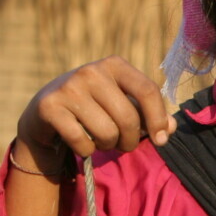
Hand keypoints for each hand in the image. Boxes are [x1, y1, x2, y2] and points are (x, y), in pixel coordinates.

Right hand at [15, 57, 175, 170]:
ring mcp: (68, 88)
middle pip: (128, 118)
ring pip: (107, 133)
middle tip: (124, 145)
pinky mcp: (50, 107)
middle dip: (131, 141)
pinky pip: (83, 142)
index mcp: (114, 65)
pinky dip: (87, 150)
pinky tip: (81, 142)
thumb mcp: (123, 105)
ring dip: (108, 146)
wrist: (46, 113)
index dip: (158, 119)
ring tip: (101, 140)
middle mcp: (91, 71)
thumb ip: (150, 115)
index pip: (147, 90)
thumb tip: (170, 128)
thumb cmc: (94, 109)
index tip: (161, 139)